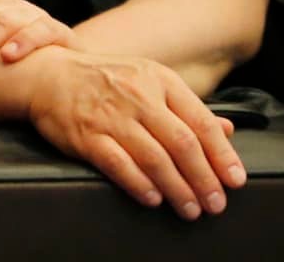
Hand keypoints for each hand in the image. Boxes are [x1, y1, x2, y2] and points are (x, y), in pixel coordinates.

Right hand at [23, 49, 245, 220]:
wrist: (47, 75)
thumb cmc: (103, 80)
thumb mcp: (148, 81)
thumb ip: (186, 108)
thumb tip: (228, 131)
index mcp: (158, 80)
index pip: (201, 121)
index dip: (223, 155)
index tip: (235, 180)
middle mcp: (137, 96)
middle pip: (183, 144)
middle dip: (205, 180)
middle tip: (215, 204)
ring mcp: (111, 116)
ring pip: (155, 159)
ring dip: (178, 190)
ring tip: (190, 209)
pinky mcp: (87, 135)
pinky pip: (120, 165)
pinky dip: (141, 185)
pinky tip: (154, 198)